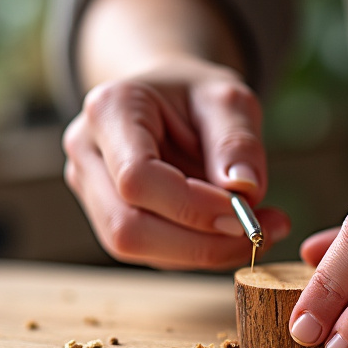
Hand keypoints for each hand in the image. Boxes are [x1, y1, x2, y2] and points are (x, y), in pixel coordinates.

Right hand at [63, 56, 289, 269]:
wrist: (169, 99)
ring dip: (201, 252)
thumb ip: (237, 140)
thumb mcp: (228, 99)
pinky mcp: (106, 216)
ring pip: (135, 247)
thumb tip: (245, 190)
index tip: (244, 210)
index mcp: (108, 109)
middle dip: (199, 243)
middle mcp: (87, 152)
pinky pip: (149, 251)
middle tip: (261, 235)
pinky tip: (232, 233)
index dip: (191, 206)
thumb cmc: (196, 95)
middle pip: (126, 226)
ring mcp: (89, 188)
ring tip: (257, 230)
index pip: (136, 176)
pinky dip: (196, 251)